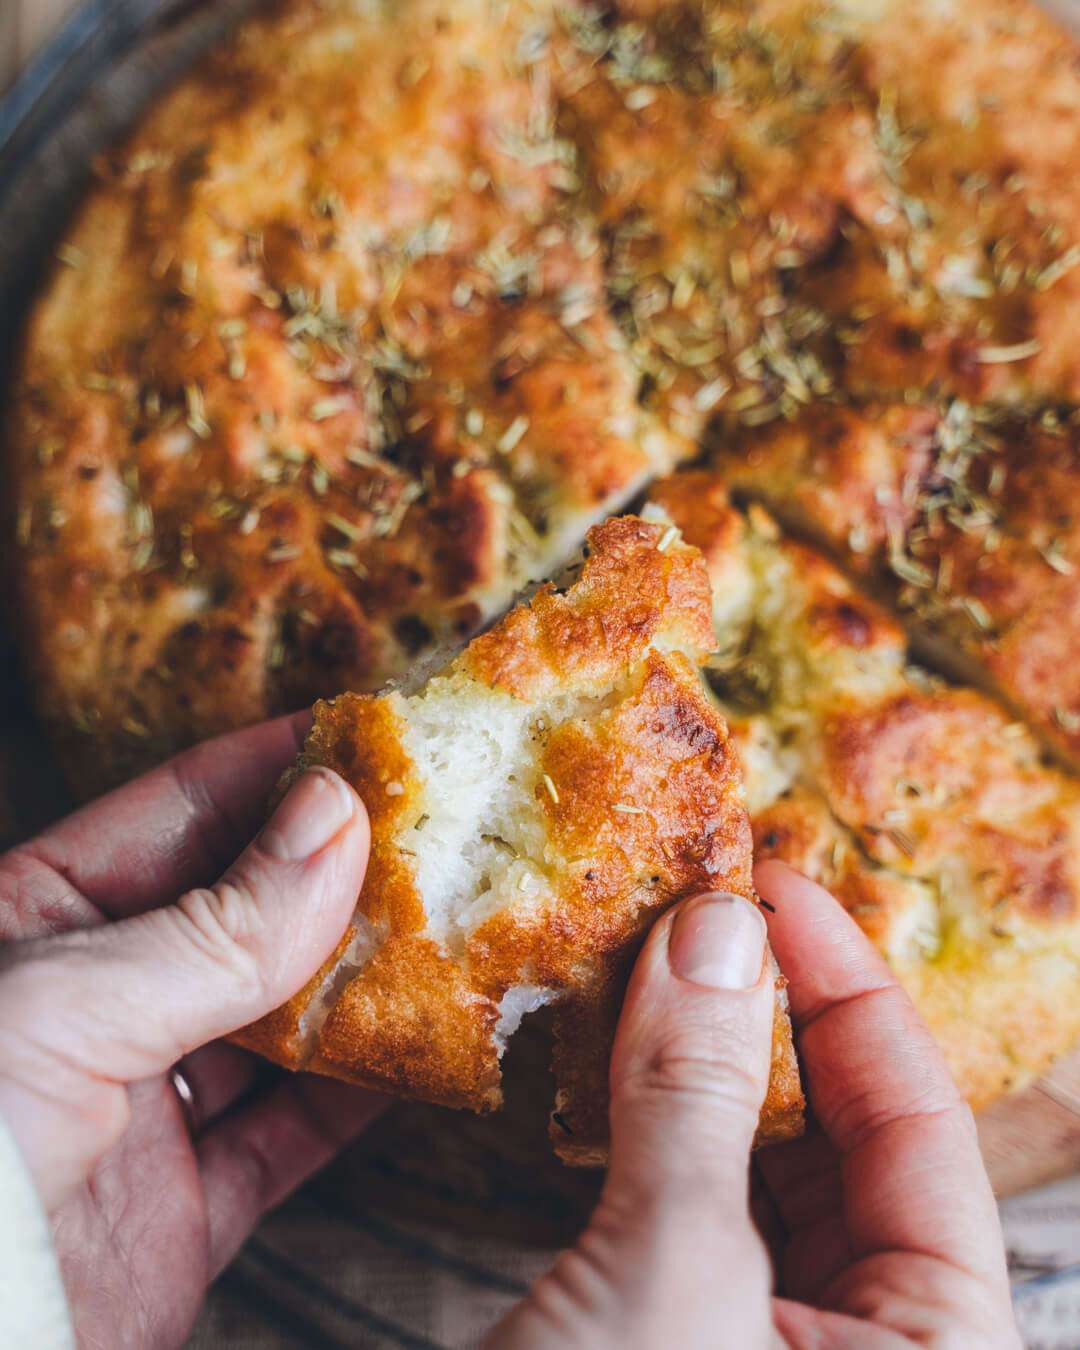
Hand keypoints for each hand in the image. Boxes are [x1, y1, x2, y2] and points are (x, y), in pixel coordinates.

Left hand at [0, 714, 382, 1348]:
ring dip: (370, 975)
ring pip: (285, 1015)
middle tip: (440, 826)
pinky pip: (298, 1128)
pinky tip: (425, 1044)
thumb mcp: (65, 1007)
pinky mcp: (190, 1203)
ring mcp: (145, 1101)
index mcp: (37, 921)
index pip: (181, 809)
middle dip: (344, 868)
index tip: (374, 735)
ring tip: (452, 923)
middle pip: (248, 908)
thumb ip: (211, 928)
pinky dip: (369, 1091)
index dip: (281, 766)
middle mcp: (97, 1000)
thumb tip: (332, 823)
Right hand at [489, 861, 1020, 1348]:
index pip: (921, 1130)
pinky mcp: (667, 1340)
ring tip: (655, 953)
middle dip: (773, 1016)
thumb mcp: (666, 1288)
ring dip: (702, 1060)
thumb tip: (714, 929)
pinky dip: (646, 1120)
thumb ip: (695, 1103)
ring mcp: (760, 1346)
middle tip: (703, 904)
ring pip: (757, 1166)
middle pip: (844, 1140)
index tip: (772, 880)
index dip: (849, 991)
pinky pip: (683, 1204)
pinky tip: (610, 1049)